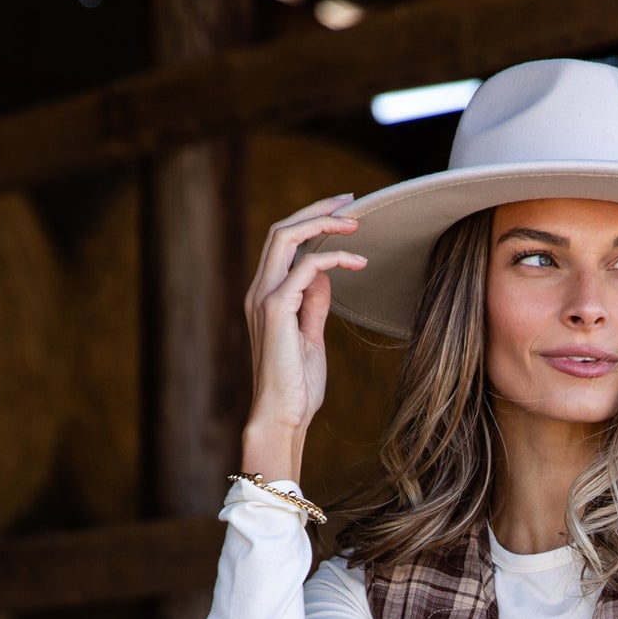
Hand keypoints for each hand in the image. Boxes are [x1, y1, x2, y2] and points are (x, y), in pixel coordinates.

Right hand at [241, 194, 367, 482]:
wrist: (282, 418)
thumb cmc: (297, 388)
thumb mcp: (310, 339)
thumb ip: (313, 305)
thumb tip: (323, 275)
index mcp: (266, 296)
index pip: (284, 243)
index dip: (312, 221)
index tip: (344, 213)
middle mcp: (259, 291)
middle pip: (282, 229)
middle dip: (318, 209)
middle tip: (353, 201)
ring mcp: (264, 298)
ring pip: (286, 236)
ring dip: (323, 222)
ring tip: (355, 222)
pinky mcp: (276, 310)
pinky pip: (305, 267)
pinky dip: (333, 258)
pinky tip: (357, 263)